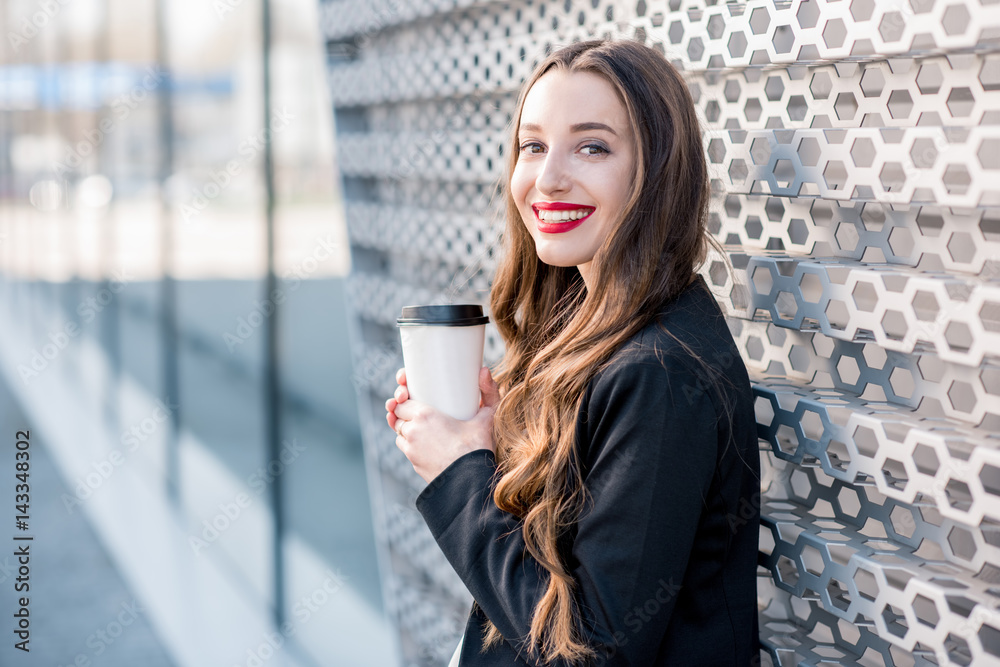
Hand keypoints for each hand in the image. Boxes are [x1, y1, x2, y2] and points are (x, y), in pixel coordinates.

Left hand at [385, 366, 500, 483]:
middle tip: (413, 406)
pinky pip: (405, 448)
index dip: (402, 397)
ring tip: (417, 423)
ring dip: (405, 427)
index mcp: (424, 415)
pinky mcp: (413, 463)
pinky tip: (420, 439)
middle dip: (402, 411)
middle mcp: (412, 431)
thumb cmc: (479, 447)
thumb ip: (489, 391)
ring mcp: (411, 449)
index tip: (408, 394)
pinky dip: (409, 442)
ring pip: (399, 432)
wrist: (471, 482)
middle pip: (397, 416)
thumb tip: (483, 369)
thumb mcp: (487, 416)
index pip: (401, 402)